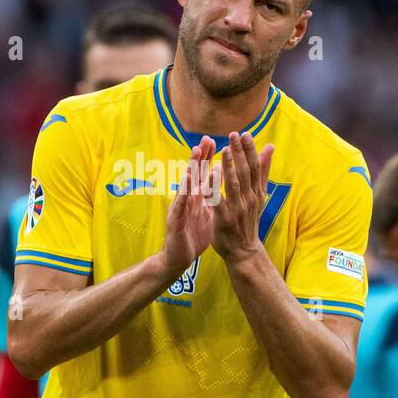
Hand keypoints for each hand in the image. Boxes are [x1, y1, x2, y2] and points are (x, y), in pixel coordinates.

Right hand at [161, 137, 217, 274]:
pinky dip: (185, 191)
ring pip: (186, 184)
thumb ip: (211, 196)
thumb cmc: (192, 236)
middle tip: (206, 139)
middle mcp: (187, 198)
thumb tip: (221, 182)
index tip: (215, 140)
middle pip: (194, 173)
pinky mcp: (176, 219)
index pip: (202, 174)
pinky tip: (188, 181)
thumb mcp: (206, 213)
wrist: (178, 259)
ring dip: (191, 167)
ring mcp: (180, 207)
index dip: (208, 158)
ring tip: (196, 152)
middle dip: (200, 156)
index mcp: (196, 197)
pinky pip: (181, 203)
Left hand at [211, 132, 273, 262]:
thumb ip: (264, 170)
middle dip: (239, 153)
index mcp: (257, 192)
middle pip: (246, 172)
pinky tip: (211, 175)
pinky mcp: (224, 219)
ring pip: (234, 185)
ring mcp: (237, 209)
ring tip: (224, 150)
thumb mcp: (260, 194)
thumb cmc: (249, 219)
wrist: (243, 251)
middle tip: (233, 135)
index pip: (255, 167)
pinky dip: (216, 188)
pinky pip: (219, 201)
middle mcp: (249, 199)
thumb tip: (270, 146)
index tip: (245, 133)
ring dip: (229, 167)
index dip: (250, 150)